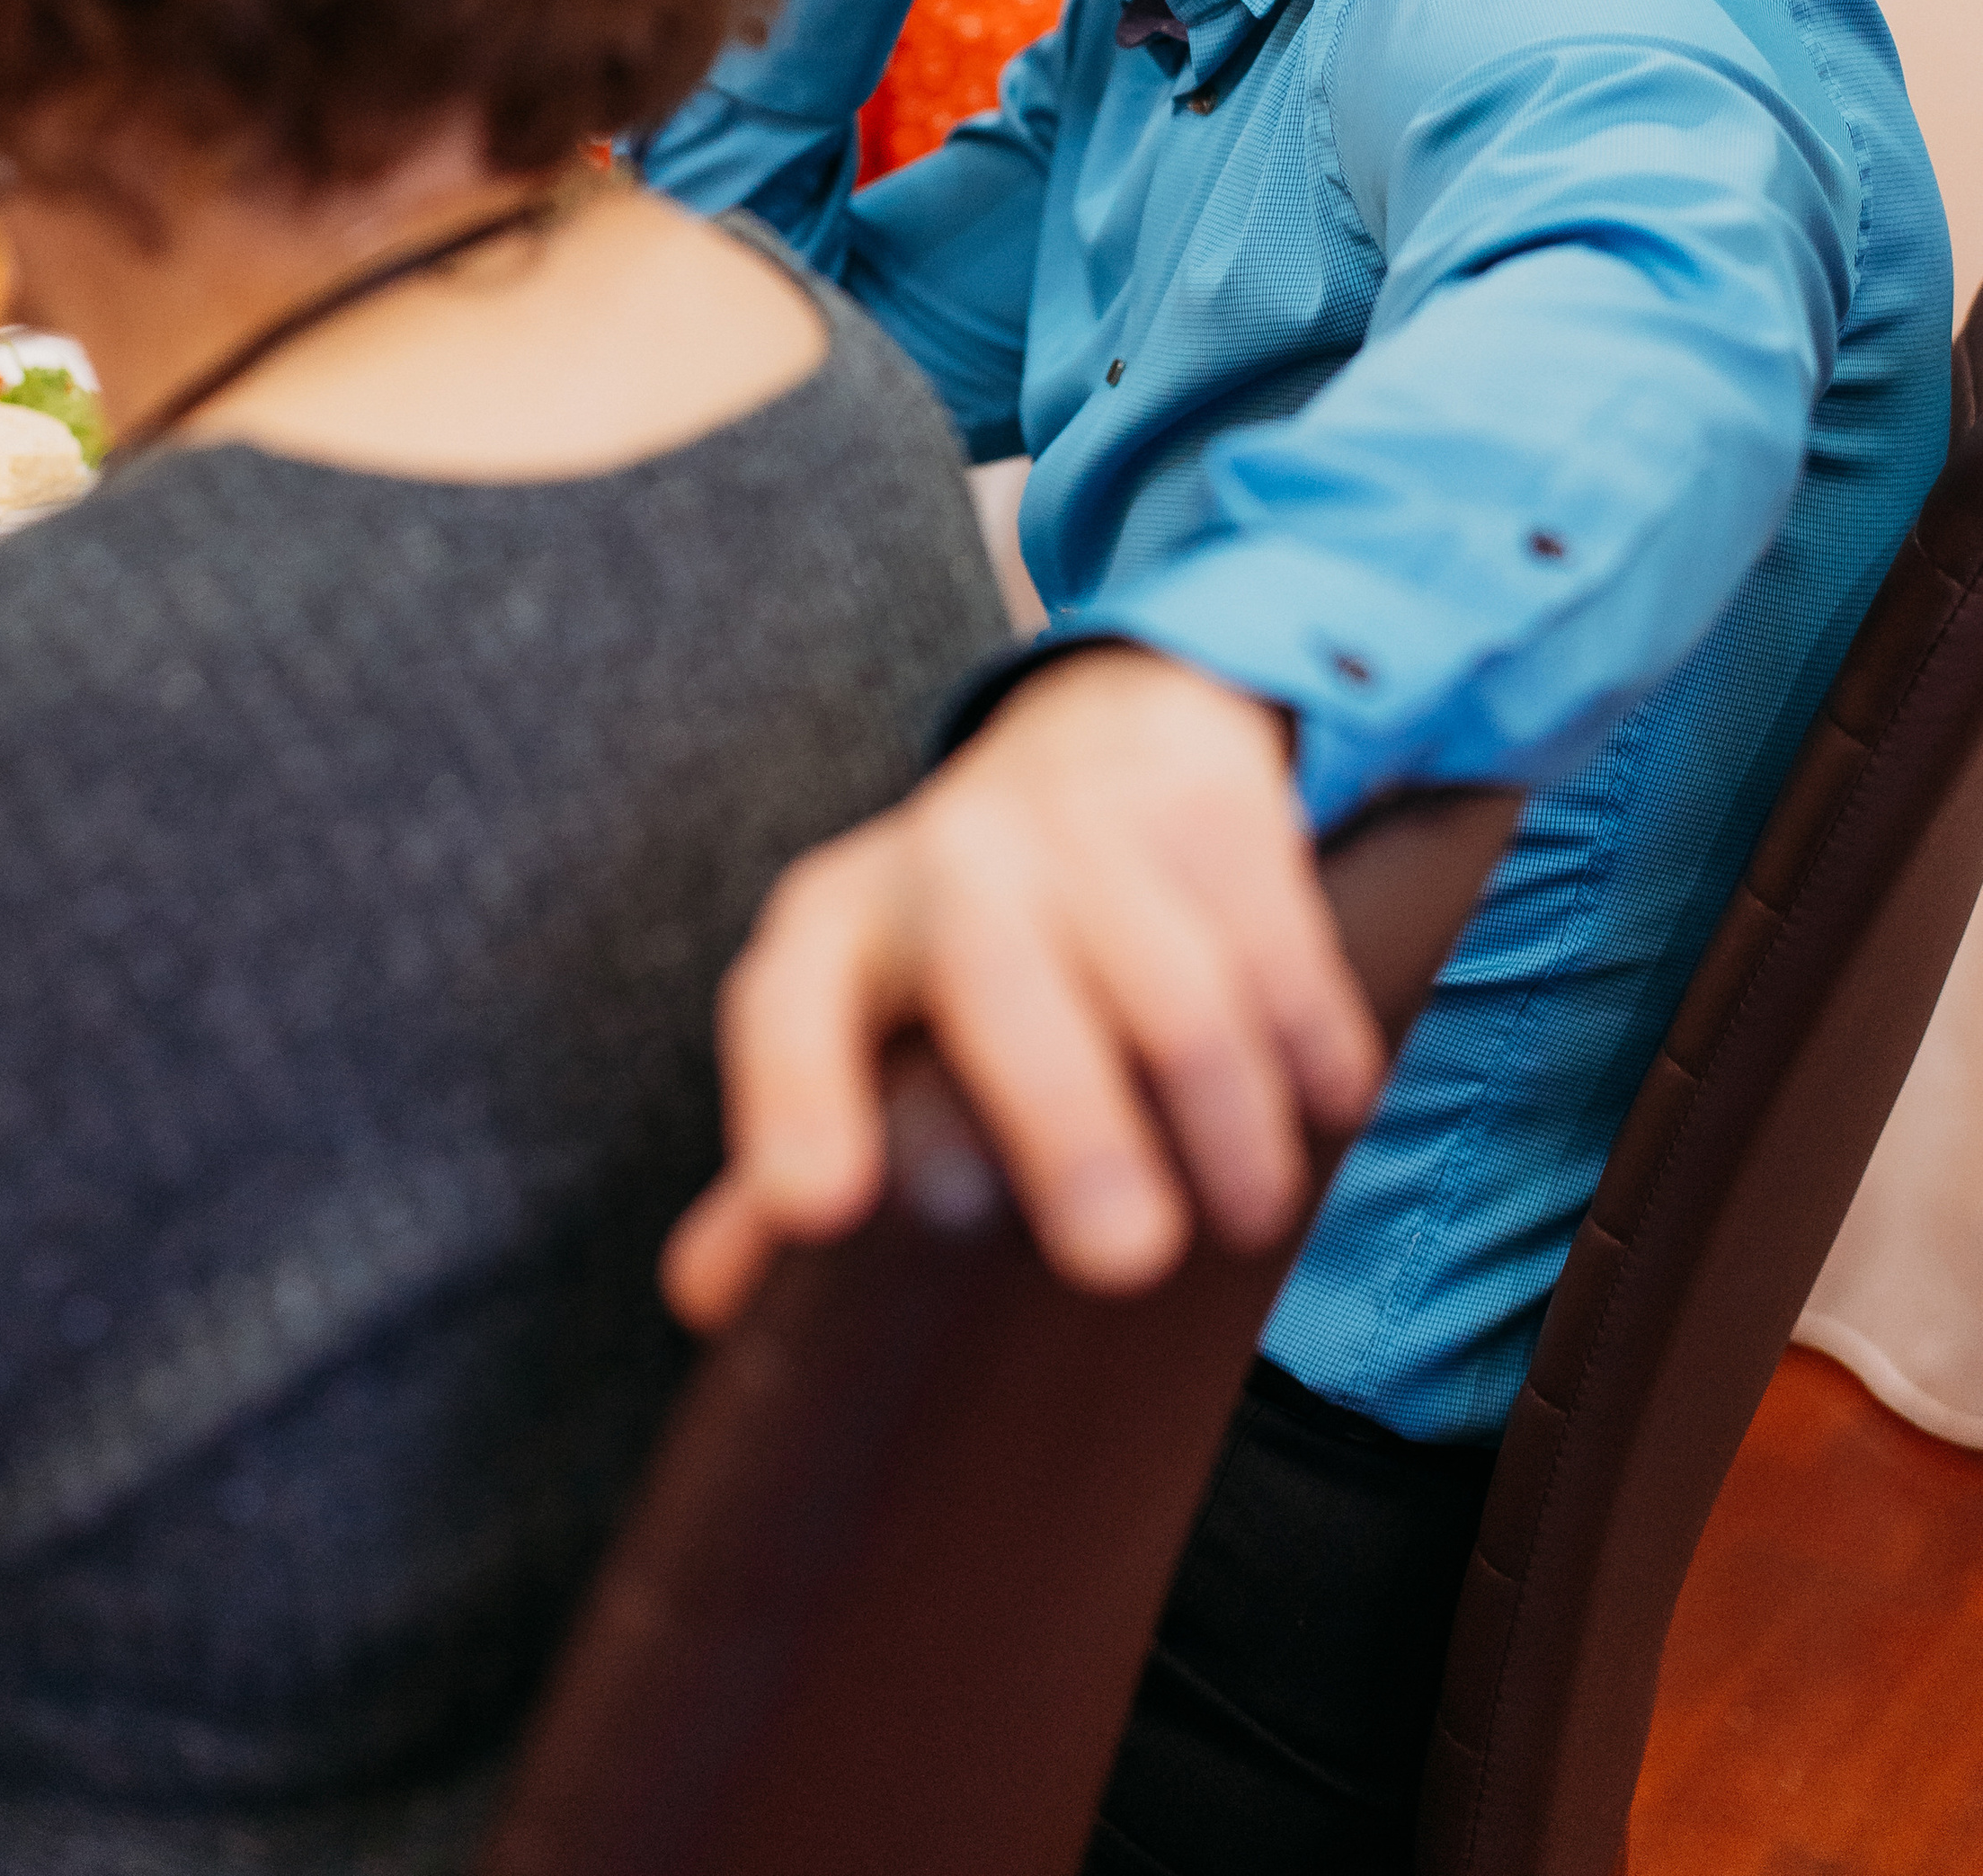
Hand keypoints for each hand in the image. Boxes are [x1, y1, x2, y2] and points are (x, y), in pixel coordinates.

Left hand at [662, 647, 1385, 1330]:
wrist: (1106, 743)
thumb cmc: (962, 937)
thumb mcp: (860, 1012)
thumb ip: (799, 1146)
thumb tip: (713, 1299)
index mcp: (836, 929)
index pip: (788, 1006)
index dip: (794, 1102)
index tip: (817, 1211)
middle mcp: (950, 858)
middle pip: (998, 975)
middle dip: (1063, 1119)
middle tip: (1120, 1262)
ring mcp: (1088, 823)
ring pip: (1167, 969)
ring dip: (1222, 1105)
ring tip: (1250, 1214)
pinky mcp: (1215, 810)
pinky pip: (1278, 937)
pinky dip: (1311, 1035)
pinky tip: (1329, 1108)